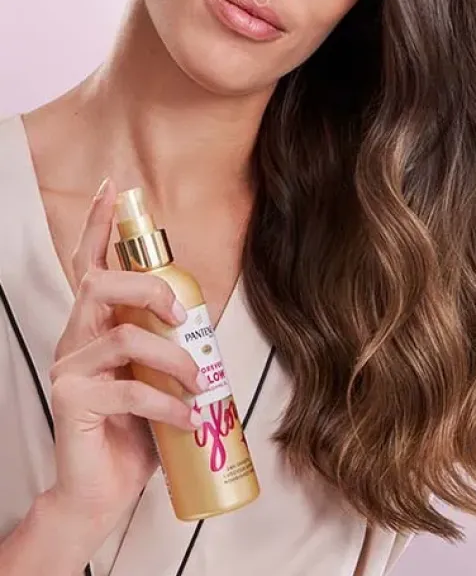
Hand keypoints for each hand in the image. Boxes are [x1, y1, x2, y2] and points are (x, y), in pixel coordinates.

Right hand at [47, 179, 202, 541]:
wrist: (102, 487)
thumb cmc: (132, 427)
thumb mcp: (152, 376)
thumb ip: (165, 346)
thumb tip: (203, 328)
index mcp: (95, 327)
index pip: (90, 266)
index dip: (100, 227)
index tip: (116, 191)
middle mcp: (75, 339)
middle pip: (101, 286)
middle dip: (148, 290)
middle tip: (184, 317)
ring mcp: (69, 369)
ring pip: (124, 338)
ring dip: (174, 358)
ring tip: (199, 382)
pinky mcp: (73, 402)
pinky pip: (131, 390)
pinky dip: (169, 403)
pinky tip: (188, 419)